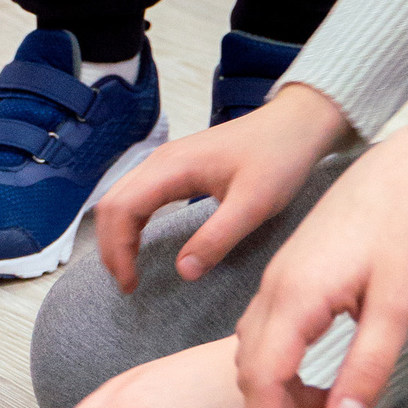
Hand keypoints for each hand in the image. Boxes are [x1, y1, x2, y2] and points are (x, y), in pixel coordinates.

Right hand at [93, 85, 346, 291]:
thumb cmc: (279, 157)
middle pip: (111, 204)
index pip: (121, 211)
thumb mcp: (253, 205)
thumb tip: (183, 272)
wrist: (297, 123)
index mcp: (172, 168)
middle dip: (110, 247)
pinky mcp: (175, 166)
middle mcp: (160, 161)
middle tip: (127, 283)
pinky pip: (136, 194)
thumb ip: (216, 239)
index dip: (118, 251)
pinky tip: (141, 241)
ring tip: (129, 268)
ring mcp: (165, 161)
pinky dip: (130, 222)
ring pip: (120, 198)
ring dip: (117, 235)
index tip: (131, 284)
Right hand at [232, 126, 407, 407]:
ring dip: (277, 397)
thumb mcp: (400, 305)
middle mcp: (273, 291)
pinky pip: (266, 335)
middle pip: (251, 373)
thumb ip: (368, 367)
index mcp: (294, 297)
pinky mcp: (289, 278)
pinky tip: (310, 382)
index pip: (262, 380)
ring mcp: (277, 282)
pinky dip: (279, 369)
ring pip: (256, 354)